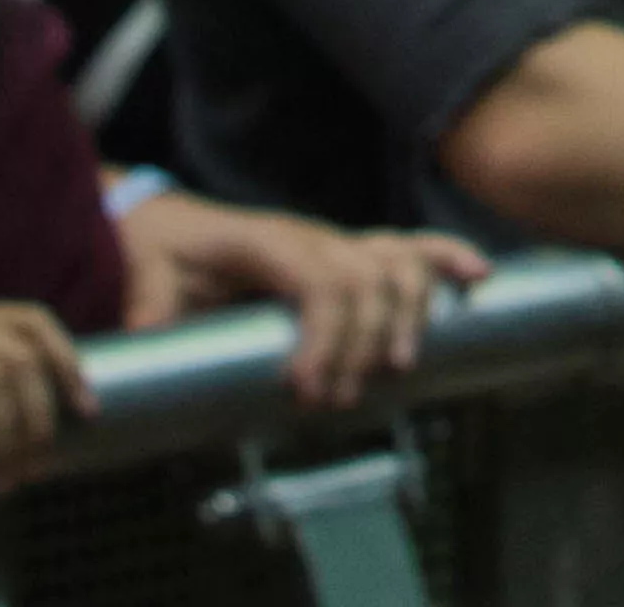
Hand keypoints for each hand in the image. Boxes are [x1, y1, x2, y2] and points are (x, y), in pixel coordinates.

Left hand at [116, 190, 474, 409]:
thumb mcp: (144, 277)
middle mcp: (311, 237)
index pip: (320, 281)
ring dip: (408, 316)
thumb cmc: (158, 251)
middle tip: (335, 400)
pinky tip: (478, 278)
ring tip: (396, 368)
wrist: (164, 223)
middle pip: (367, 281)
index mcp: (267, 241)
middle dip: (362, 344)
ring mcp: (334, 242)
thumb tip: (151, 348)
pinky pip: (406, 247)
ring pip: (396, 266)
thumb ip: (150, 311)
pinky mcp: (347, 254)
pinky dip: (446, 258)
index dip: (326, 336)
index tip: (306, 389)